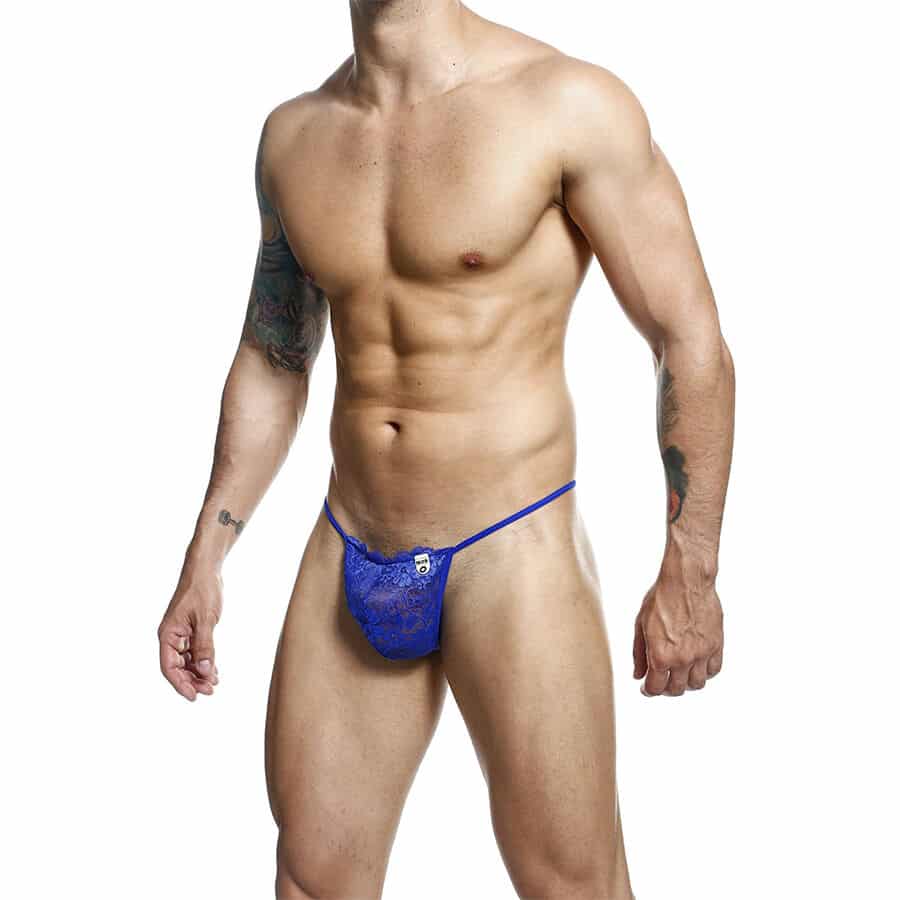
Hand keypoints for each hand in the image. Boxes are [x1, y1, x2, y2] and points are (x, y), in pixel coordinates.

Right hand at [158, 567, 222, 700]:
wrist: (206, 570)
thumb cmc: (202, 590)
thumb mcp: (206, 619)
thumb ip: (205, 646)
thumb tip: (204, 671)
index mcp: (168, 634)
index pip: (169, 667)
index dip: (180, 684)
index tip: (194, 696)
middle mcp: (171, 636)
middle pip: (177, 667)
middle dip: (193, 680)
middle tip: (211, 690)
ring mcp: (181, 634)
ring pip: (187, 661)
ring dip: (199, 673)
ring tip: (215, 684)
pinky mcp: (191, 630)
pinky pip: (194, 652)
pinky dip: (203, 662)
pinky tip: (214, 671)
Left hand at [633, 572, 722, 696]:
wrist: (686, 581)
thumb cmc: (661, 598)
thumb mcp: (640, 624)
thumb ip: (639, 653)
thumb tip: (638, 675)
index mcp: (660, 655)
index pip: (655, 688)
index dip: (648, 691)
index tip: (646, 688)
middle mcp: (682, 659)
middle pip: (676, 689)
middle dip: (666, 689)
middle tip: (662, 682)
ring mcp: (701, 653)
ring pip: (697, 684)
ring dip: (686, 683)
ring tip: (679, 674)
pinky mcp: (716, 644)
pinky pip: (714, 670)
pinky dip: (705, 672)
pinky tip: (696, 665)